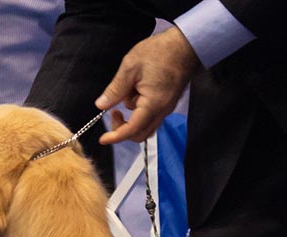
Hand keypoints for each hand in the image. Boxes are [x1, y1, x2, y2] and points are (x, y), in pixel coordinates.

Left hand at [95, 27, 199, 144]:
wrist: (184, 46)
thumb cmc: (160, 52)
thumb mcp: (130, 67)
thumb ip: (115, 89)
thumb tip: (102, 105)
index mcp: (152, 104)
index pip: (132, 129)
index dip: (116, 137)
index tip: (103, 139)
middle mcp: (161, 112)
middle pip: (140, 134)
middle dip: (123, 129)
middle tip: (114, 113)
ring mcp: (166, 109)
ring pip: (145, 126)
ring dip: (132, 117)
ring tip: (127, 92)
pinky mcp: (167, 104)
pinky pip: (151, 116)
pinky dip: (139, 110)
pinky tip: (136, 91)